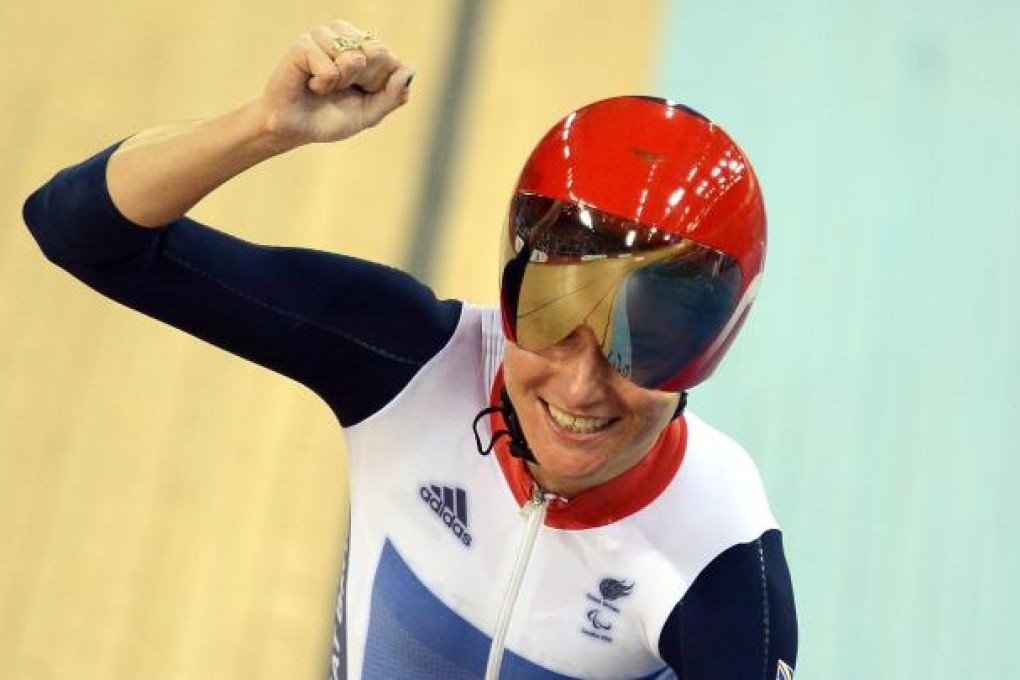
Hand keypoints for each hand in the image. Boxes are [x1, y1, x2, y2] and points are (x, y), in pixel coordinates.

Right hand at [258, 19, 413, 147]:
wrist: (295, 129)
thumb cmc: (330, 117)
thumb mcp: (371, 113)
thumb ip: (394, 95)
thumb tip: (410, 68)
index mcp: (363, 45)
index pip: (390, 57)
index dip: (378, 83)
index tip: (359, 92)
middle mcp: (345, 34)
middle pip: (376, 51)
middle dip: (363, 80)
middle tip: (341, 89)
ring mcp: (323, 36)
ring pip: (354, 57)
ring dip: (342, 83)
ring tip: (324, 86)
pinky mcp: (303, 44)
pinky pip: (330, 69)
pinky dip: (323, 86)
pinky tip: (310, 84)